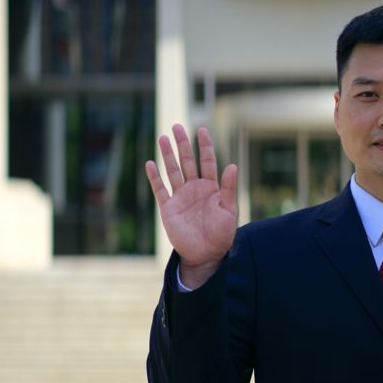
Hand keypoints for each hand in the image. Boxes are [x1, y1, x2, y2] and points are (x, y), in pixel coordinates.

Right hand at [146, 124, 237, 288]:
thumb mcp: (229, 211)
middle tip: (177, 127)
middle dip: (182, 144)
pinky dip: (155, 177)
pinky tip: (151, 163)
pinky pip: (160, 190)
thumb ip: (228, 188)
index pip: (207, 161)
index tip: (202, 129)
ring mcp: (180, 197)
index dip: (204, 145)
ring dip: (168, 155)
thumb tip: (231, 165)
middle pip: (187, 162)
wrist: (206, 255)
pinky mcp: (168, 208)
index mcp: (211, 187)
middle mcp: (194, 189)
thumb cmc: (221, 234)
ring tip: (163, 138)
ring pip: (172, 171)